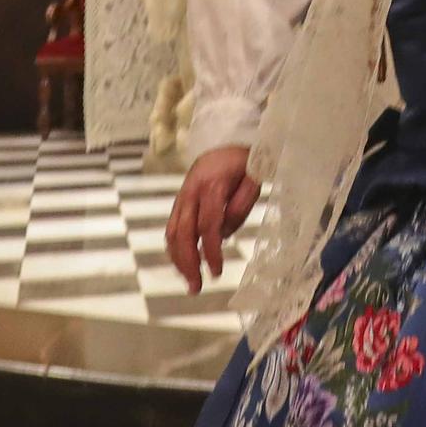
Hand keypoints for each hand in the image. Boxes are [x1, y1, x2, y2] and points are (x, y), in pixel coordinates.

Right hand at [165, 145, 261, 292]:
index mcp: (212, 186)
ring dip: (178, 260)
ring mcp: (181, 197)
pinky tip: (182, 263)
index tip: (216, 271)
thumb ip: (242, 205)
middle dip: (188, 263)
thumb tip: (224, 234)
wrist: (225, 140)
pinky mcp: (178, 201)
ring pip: (172, 233)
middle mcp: (191, 193)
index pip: (208, 225)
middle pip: (184, 233)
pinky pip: (171, 228)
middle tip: (197, 286)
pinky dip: (175, 248)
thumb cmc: (245, 162)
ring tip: (189, 281)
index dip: (211, 251)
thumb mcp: (254, 178)